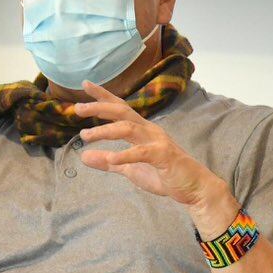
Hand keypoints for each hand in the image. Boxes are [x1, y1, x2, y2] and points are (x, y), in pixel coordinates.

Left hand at [73, 81, 230, 225]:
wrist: (195, 188)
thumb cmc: (165, 175)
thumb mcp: (130, 170)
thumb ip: (108, 162)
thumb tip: (83, 157)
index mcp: (142, 130)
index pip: (119, 108)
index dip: (102, 96)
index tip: (85, 84)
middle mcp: (149, 130)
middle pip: (121, 112)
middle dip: (99, 107)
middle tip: (77, 109)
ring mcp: (158, 141)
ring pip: (128, 128)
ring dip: (105, 131)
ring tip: (85, 136)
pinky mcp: (164, 156)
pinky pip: (142, 152)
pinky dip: (125, 155)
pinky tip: (110, 159)